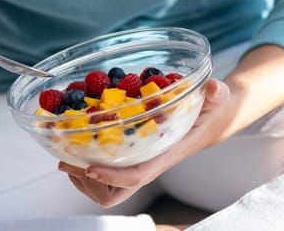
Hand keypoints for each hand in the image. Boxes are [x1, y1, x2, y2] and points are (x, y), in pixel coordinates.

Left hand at [58, 78, 231, 207]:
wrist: (210, 120)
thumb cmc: (210, 111)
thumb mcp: (216, 100)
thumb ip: (217, 95)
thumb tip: (215, 90)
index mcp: (164, 154)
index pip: (136, 176)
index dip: (111, 176)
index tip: (89, 168)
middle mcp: (148, 163)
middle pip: (114, 192)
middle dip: (88, 182)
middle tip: (67, 161)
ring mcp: (137, 161)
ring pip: (105, 187)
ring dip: (82, 175)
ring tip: (66, 155)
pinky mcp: (130, 155)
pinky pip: (104, 170)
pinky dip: (87, 160)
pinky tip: (78, 143)